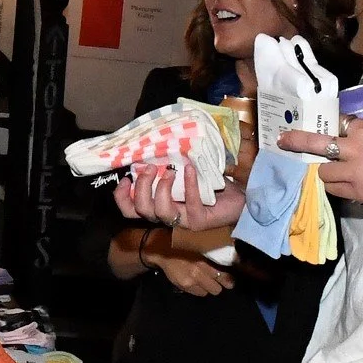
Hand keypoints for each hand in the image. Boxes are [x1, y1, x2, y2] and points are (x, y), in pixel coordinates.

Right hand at [114, 162, 246, 230]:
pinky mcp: (200, 221)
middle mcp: (168, 215)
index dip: (121, 197)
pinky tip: (191, 169)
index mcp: (160, 205)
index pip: (130, 210)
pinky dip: (189, 185)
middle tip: (150, 168)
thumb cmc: (210, 182)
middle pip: (141, 210)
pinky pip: (190, 205)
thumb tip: (153, 141)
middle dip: (141, 187)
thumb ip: (167, 164)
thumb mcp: (184, 170)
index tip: (126, 178)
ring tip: (171, 170)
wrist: (240, 196)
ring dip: (161, 188)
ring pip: (160, 212)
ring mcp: (183, 221)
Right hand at [143, 234, 233, 296]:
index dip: (229, 279)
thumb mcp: (201, 248)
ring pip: (208, 292)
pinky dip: (199, 289)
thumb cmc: (185, 246)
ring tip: (205, 281)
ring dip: (208, 288)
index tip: (230, 280)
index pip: (224, 276)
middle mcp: (200, 272)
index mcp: (206, 260)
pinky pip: (198, 293)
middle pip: (217, 288)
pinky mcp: (184, 285)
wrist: (163, 249)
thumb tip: (231, 262)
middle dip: (219, 285)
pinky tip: (196, 283)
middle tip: (218, 281)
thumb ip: (214, 256)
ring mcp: (191, 280)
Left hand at [279, 118, 362, 202]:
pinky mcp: (355, 194)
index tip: (330, 123)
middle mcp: (352, 150)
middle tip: (283, 140)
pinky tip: (338, 185)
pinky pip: (336, 190)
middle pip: (316, 144)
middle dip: (297, 141)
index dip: (334, 122)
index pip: (340, 121)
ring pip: (323, 172)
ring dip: (323, 170)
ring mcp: (351, 174)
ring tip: (326, 170)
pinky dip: (336, 186)